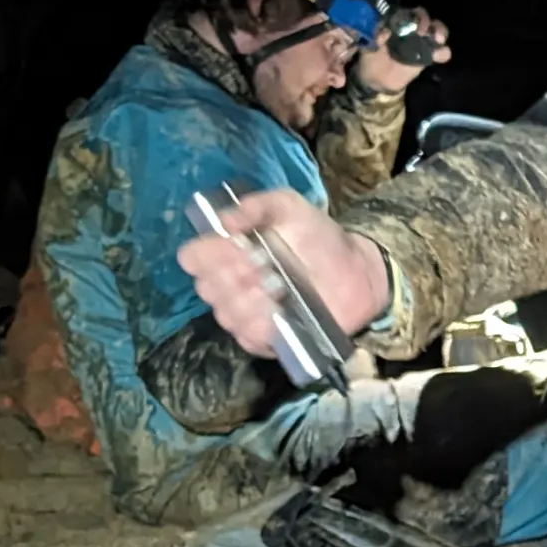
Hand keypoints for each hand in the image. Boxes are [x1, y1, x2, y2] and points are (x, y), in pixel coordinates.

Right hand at [178, 187, 390, 352]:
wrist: (354, 272)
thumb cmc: (317, 237)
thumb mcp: (289, 207)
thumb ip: (256, 206)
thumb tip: (223, 221)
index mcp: (226, 252)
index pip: (193, 258)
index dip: (207, 255)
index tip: (236, 247)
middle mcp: (226, 285)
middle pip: (206, 287)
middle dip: (234, 276)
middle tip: (266, 266)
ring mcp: (241, 314)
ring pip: (225, 313)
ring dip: (251, 299)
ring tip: (280, 286)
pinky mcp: (260, 339)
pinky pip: (246, 336)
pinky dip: (262, 324)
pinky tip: (280, 311)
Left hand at [355, 8, 450, 96]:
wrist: (376, 80)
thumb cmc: (371, 58)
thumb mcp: (368, 45)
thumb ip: (376, 36)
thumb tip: (385, 32)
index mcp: (398, 23)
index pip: (410, 12)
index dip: (413, 15)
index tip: (412, 24)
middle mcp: (413, 29)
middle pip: (427, 19)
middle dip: (428, 22)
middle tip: (424, 32)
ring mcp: (422, 43)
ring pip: (439, 31)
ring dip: (441, 32)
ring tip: (437, 40)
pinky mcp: (429, 58)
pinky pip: (442, 52)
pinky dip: (443, 52)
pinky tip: (437, 57)